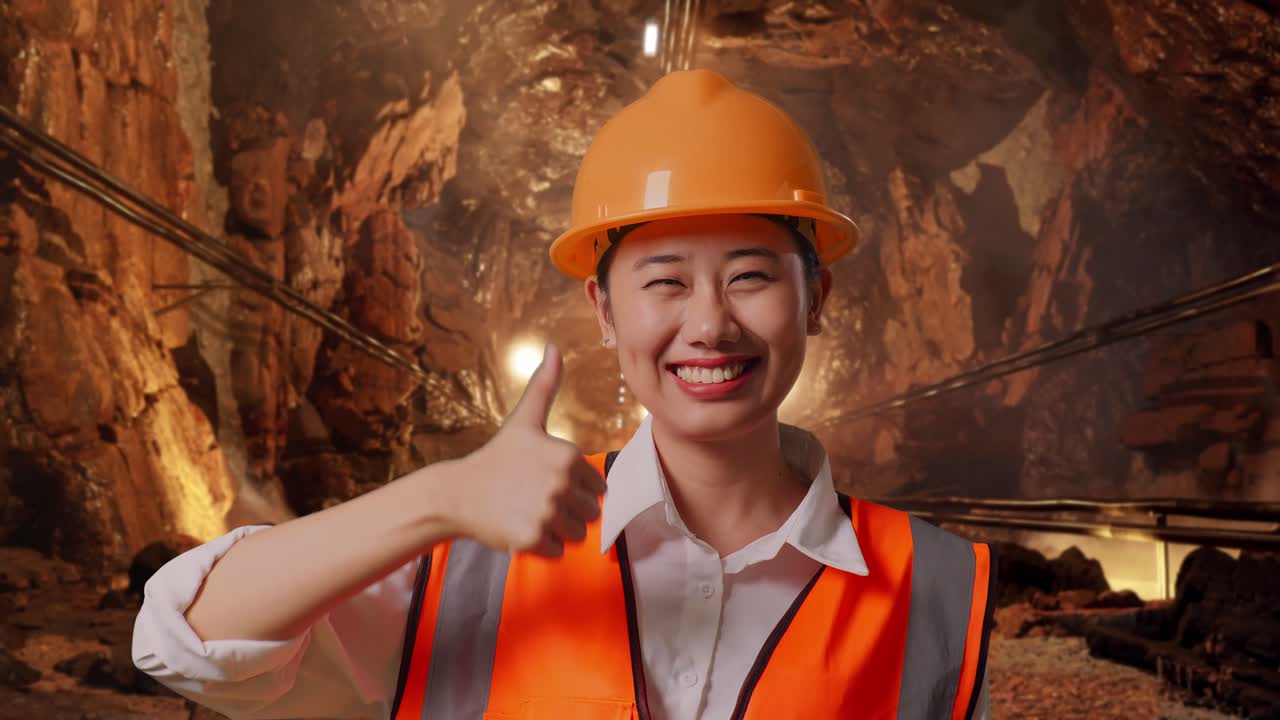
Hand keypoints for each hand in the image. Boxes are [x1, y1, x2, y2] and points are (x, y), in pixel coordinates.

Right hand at [444, 343, 606, 556]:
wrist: (457, 493)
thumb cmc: (497, 458)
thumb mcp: (525, 420)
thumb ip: (545, 385)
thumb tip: (555, 347)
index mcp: (569, 456)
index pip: (598, 489)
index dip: (575, 489)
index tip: (546, 482)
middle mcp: (562, 483)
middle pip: (590, 513)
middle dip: (567, 512)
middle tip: (535, 499)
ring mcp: (547, 511)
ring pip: (576, 534)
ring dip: (556, 530)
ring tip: (527, 513)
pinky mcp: (533, 538)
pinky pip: (558, 551)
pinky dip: (542, 547)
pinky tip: (519, 527)